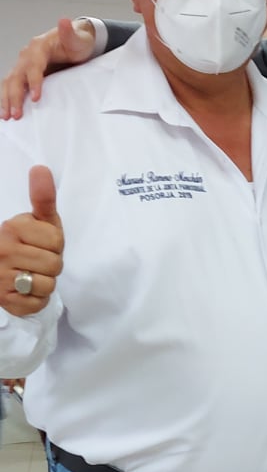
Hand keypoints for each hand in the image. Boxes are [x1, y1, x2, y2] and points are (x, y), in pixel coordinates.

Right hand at [0, 19, 94, 120]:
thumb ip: (69, 33)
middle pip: (17, 76)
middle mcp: (27, 56)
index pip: (33, 66)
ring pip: (10, 82)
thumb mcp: (77, 38)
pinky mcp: (24, 73)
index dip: (34, 82)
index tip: (36, 97)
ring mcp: (24, 65)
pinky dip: (6, 97)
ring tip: (7, 116)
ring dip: (6, 99)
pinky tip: (5, 110)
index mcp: (39, 47)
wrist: (74, 41)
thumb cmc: (76, 42)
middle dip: (15, 96)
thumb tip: (64, 21)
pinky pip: (11, 85)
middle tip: (17, 114)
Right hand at [0, 167, 63, 315]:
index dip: (55, 245)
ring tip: (32, 275)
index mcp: (12, 227)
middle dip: (51, 265)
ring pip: (47, 285)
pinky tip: (26, 290)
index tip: (41, 244)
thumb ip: (43, 198)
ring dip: (45, 283)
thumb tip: (41, 168)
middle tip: (36, 261)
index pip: (56, 242)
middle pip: (54, 265)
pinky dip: (36, 299)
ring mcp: (1, 277)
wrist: (0, 270)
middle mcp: (3, 250)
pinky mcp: (5, 300)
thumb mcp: (38, 221)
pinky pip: (37, 303)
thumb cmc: (27, 243)